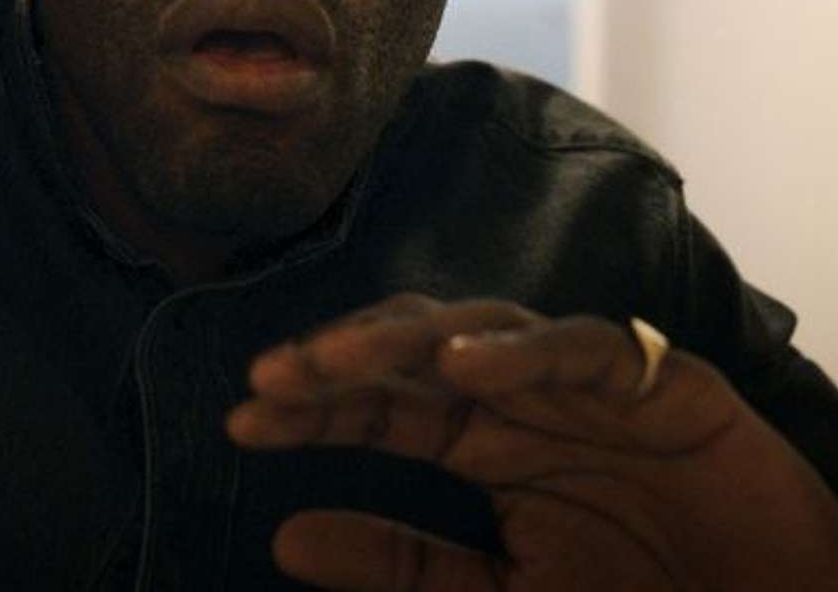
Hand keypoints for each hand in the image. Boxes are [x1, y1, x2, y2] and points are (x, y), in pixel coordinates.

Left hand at [226, 295, 837, 589]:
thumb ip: (404, 568)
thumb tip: (285, 539)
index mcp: (478, 439)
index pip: (376, 402)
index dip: (310, 405)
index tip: (241, 419)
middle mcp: (516, 393)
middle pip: (408, 350)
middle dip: (337, 359)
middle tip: (269, 380)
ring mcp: (580, 379)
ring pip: (478, 327)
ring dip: (402, 339)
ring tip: (332, 364)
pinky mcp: (654, 377)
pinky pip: (579, 345)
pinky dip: (520, 350)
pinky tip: (461, 364)